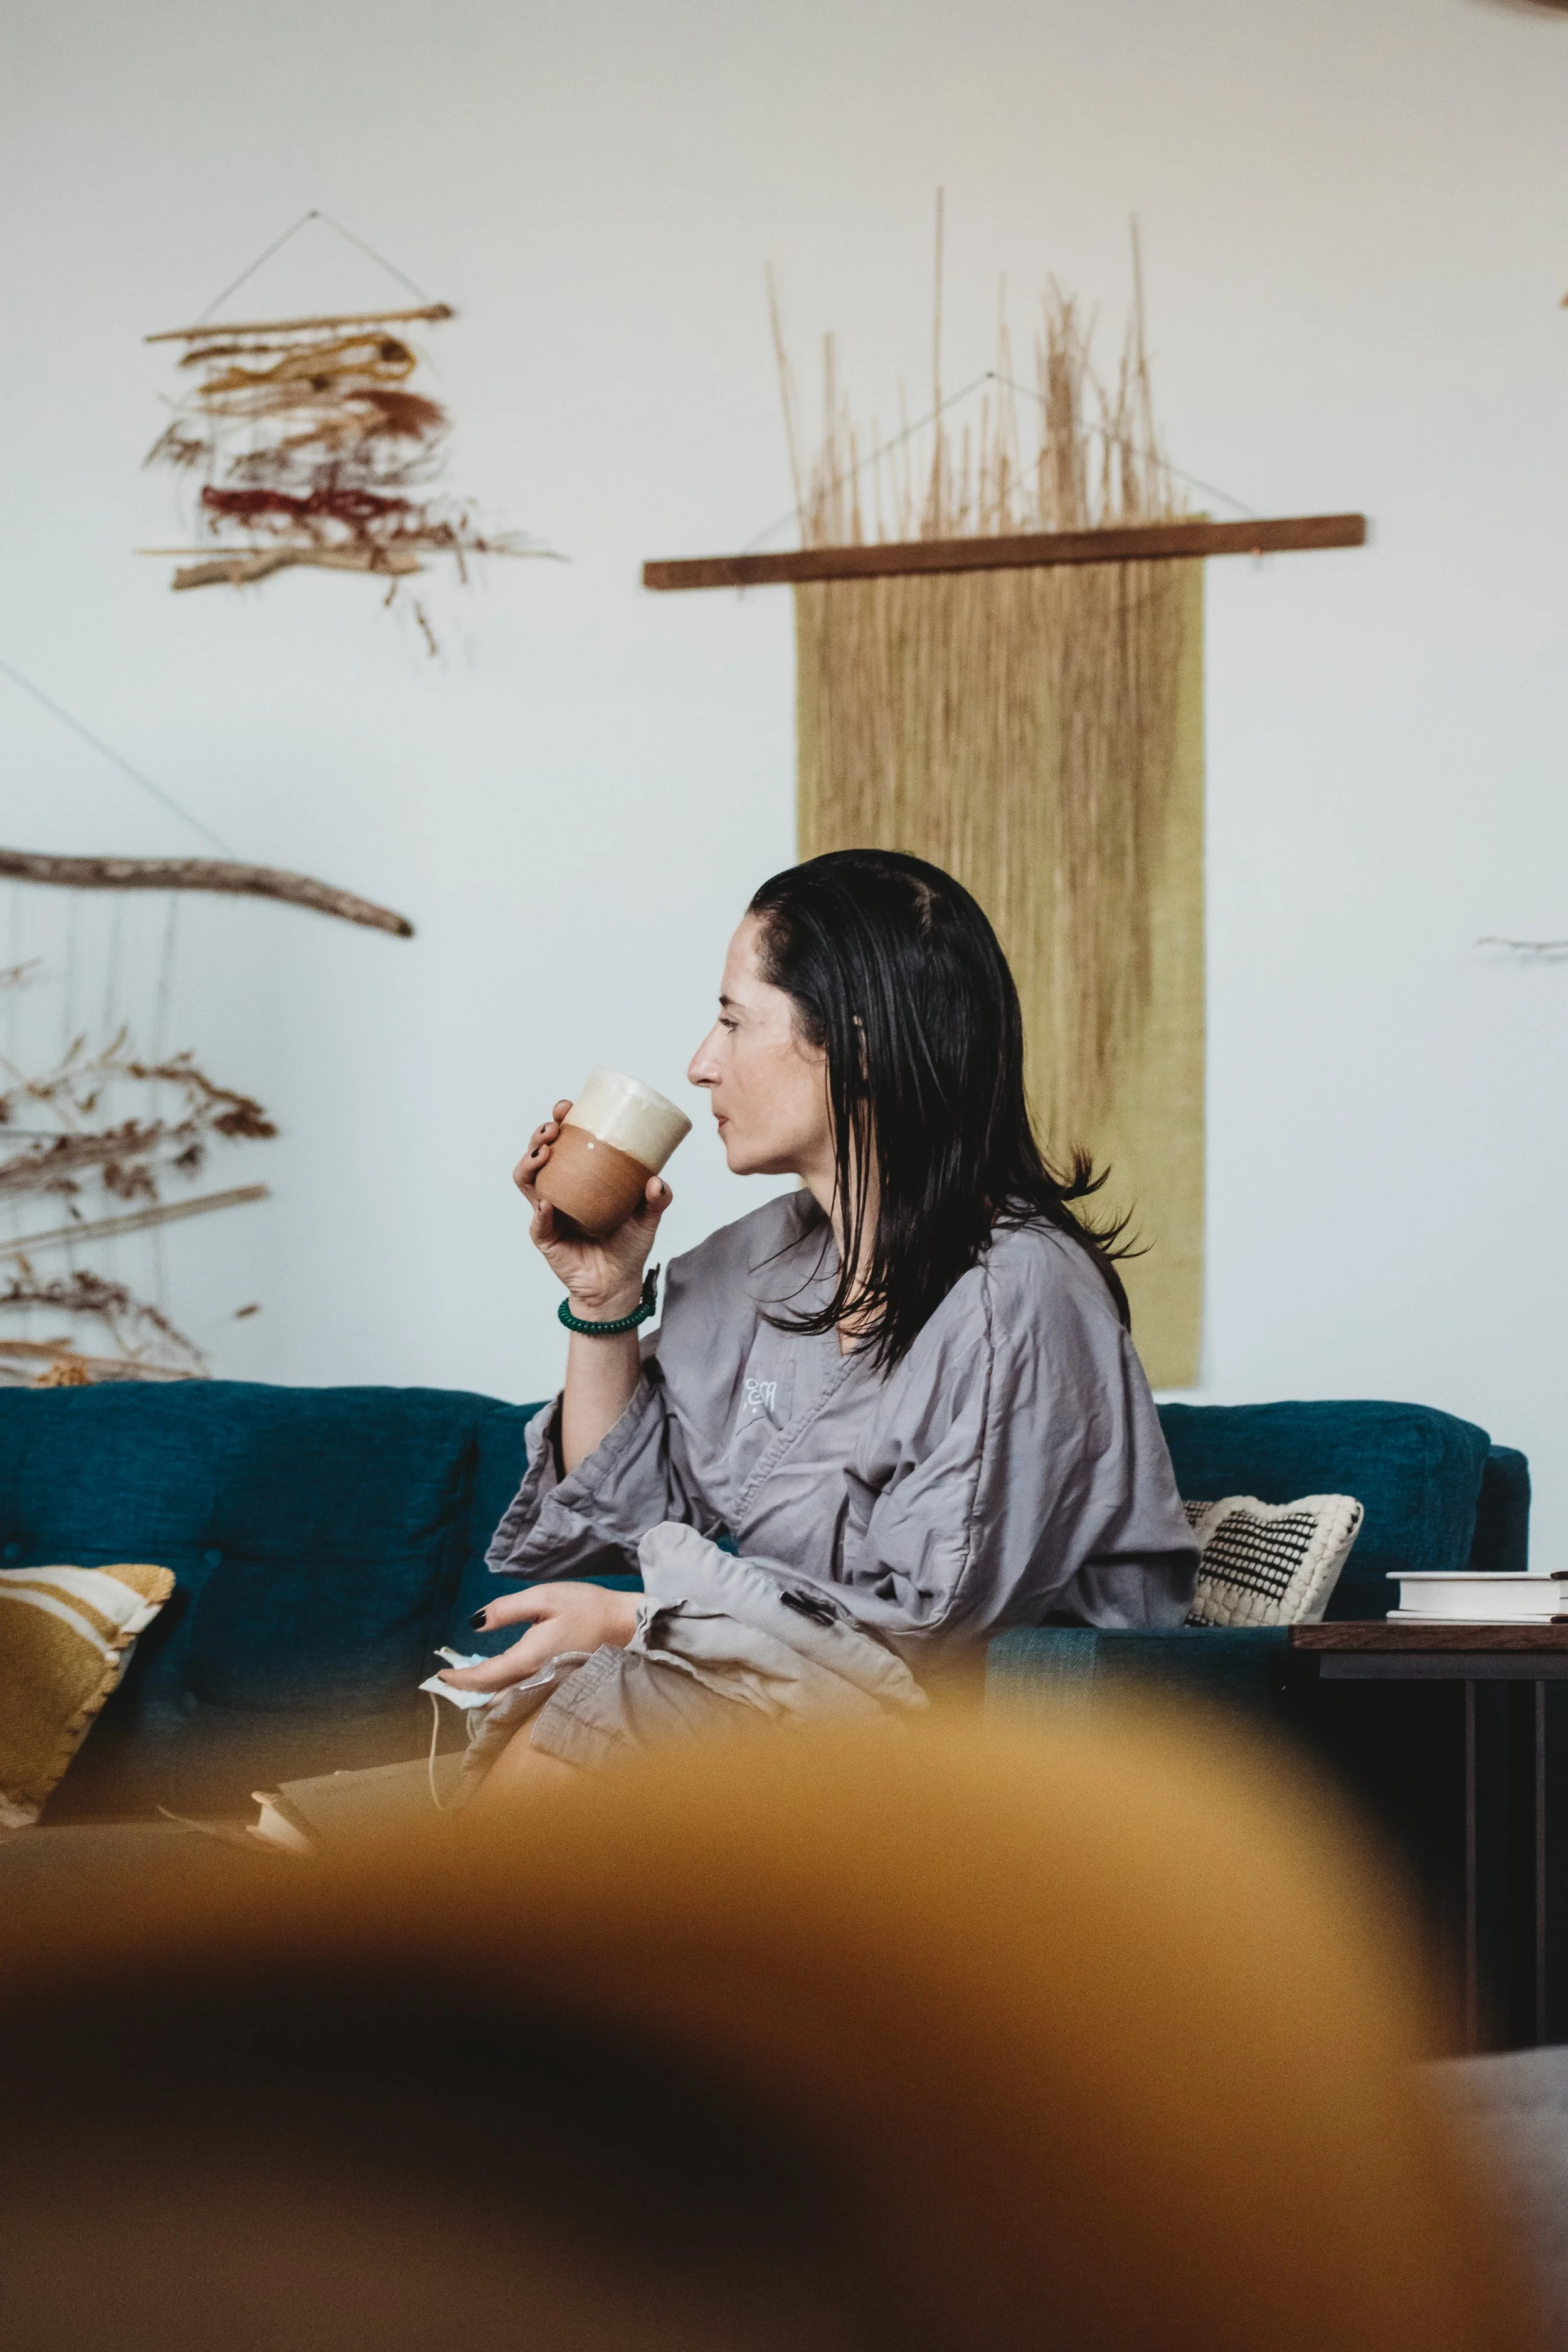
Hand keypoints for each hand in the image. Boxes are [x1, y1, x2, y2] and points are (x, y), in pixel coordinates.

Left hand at [439, 1582, 638, 1693]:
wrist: (625, 1624)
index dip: (459, 1678)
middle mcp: (536, 1678)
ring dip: (484, 1692)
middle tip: (450, 1679)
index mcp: (529, 1658)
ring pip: (507, 1697)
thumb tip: (475, 1623)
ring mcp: (548, 1684)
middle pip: (492, 1695)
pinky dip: (503, 1690)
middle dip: (468, 1691)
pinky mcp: (557, 1682)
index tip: (440, 1675)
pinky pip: (522, 1693)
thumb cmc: (587, 1607)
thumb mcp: (544, 1597)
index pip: (484, 1677)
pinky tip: (498, 1678)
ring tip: (468, 1679)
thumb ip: (507, 1610)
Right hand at [515, 1099, 671, 1315]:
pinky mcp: (545, 1236)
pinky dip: (541, 1212)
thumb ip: (657, 1198)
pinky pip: (538, 1222)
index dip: (560, 1121)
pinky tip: (548, 1204)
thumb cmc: (629, 1244)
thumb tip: (656, 1180)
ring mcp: (548, 1211)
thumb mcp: (648, 1217)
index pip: (563, 1142)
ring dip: (530, 1163)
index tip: (567, 1108)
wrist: (618, 1283)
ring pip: (527, 1181)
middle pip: (538, 1154)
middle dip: (540, 1136)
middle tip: (554, 1128)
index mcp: (580, 1177)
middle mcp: (559, 1189)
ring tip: (544, 1153)